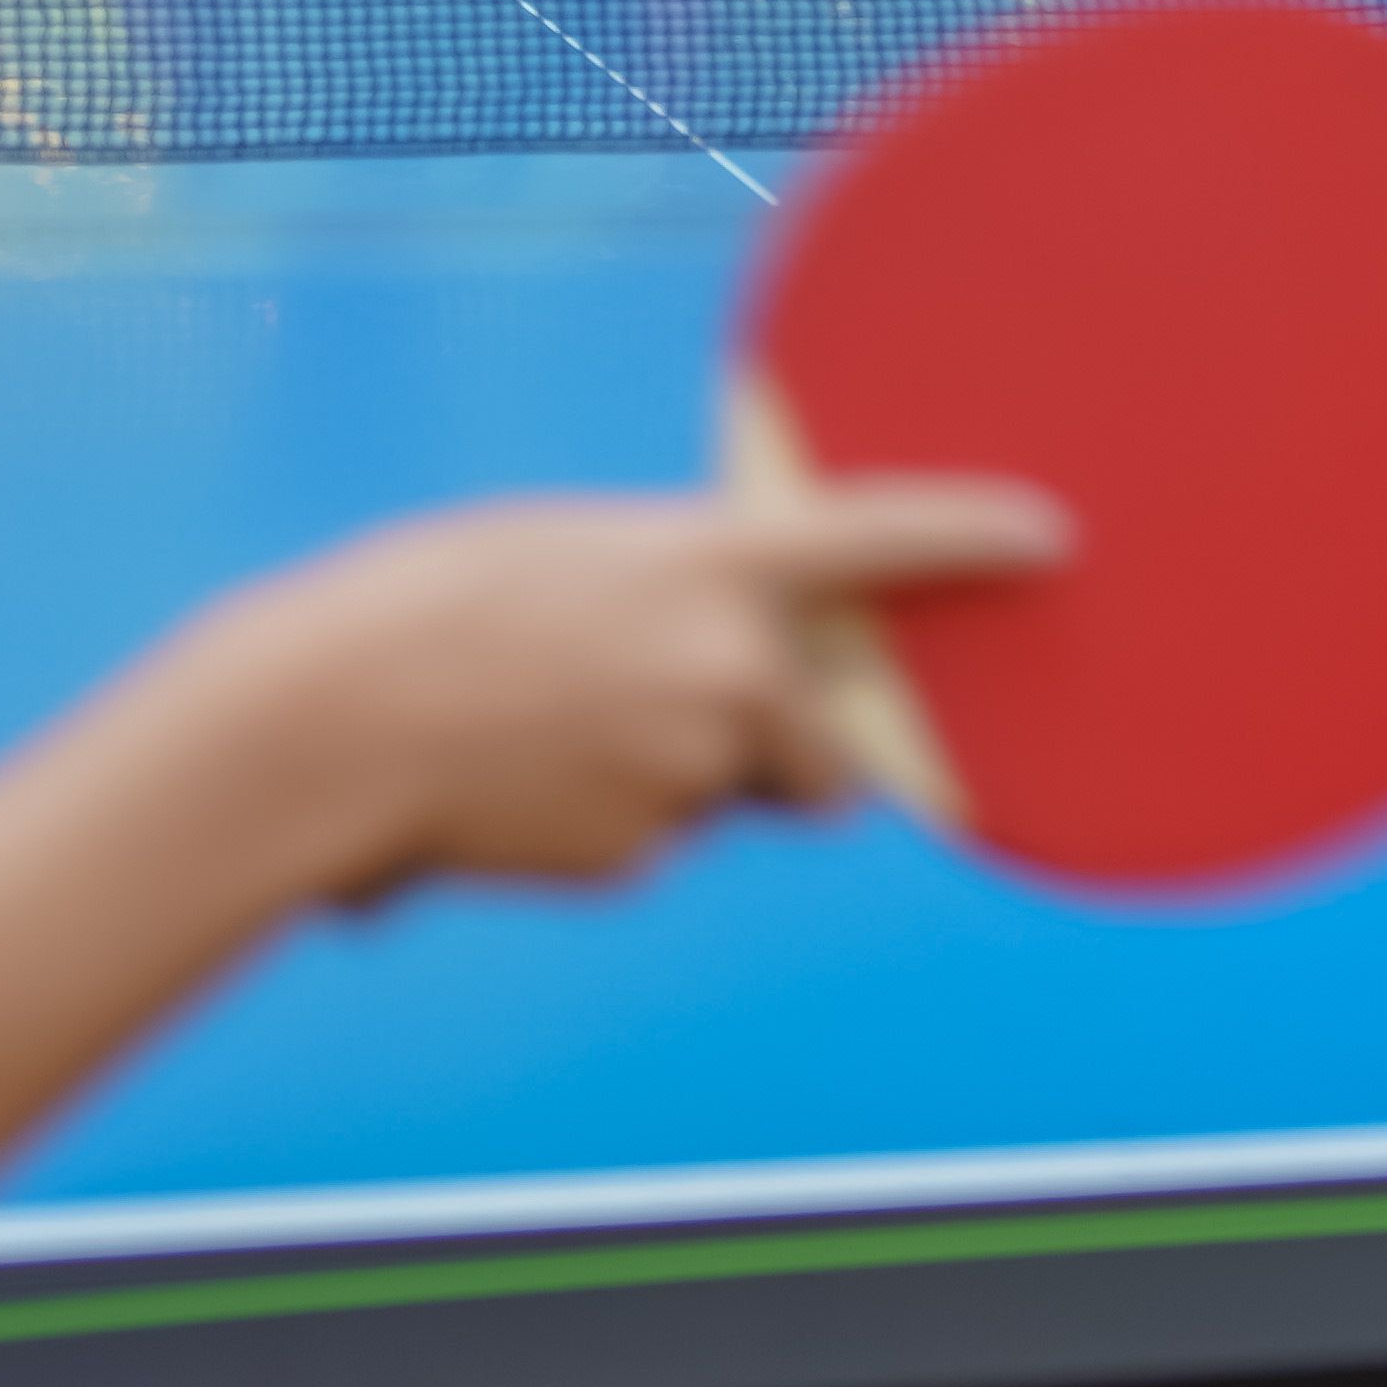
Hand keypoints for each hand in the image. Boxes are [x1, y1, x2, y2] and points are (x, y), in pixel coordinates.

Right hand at [230, 479, 1065, 890]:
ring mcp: (692, 766)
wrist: (333, 720)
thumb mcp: (570, 558)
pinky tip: (517, 791)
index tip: (1053, 538)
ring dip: (669, 780)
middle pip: (816, 741)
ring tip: (545, 736)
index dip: (974, 535)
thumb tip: (717, 661)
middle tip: (665, 715)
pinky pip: (649, 845)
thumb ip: (666, 595)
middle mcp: (729, 663)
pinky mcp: (641, 850)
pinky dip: (600, 827)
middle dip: (774, 751)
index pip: (880, 537)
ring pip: (723, 796)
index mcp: (709, 561)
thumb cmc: (426, 608)